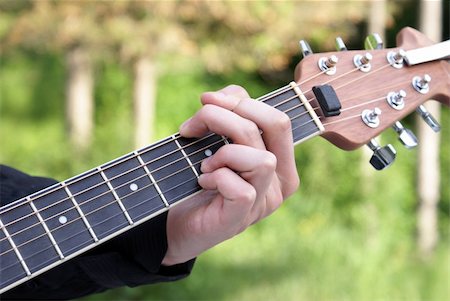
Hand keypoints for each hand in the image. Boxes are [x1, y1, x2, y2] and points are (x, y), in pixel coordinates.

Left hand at [161, 85, 298, 265]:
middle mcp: (279, 182)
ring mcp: (263, 203)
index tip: (207, 100)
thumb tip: (223, 96)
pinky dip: (216, 178)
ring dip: (224, 152)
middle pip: (273, 128)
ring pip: (262, 159)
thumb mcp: (217, 140)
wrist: (177, 222)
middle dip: (227, 115)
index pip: (279, 120)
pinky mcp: (242, 219)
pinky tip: (202, 181)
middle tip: (195, 124)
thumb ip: (229, 115)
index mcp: (279, 160)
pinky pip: (242, 189)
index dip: (241, 101)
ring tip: (204, 164)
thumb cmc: (200, 178)